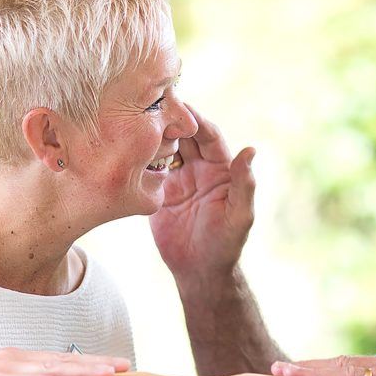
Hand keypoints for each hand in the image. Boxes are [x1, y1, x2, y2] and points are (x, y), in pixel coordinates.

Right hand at [0, 348, 129, 375]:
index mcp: (22, 359)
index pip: (64, 359)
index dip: (93, 361)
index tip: (119, 366)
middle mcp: (18, 358)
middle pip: (65, 359)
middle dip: (97, 362)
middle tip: (125, 366)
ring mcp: (6, 367)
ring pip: (52, 368)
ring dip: (82, 371)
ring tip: (108, 375)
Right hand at [150, 104, 255, 281]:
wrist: (199, 271)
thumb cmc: (226, 245)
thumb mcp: (240, 215)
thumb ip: (244, 184)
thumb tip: (251, 150)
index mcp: (221, 169)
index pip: (208, 136)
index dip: (196, 120)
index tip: (180, 106)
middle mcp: (199, 169)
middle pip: (184, 136)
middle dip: (169, 119)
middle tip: (150, 103)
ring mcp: (177, 179)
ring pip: (164, 148)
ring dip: (152, 134)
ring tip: (133, 119)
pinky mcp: (158, 192)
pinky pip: (147, 168)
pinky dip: (138, 156)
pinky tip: (124, 145)